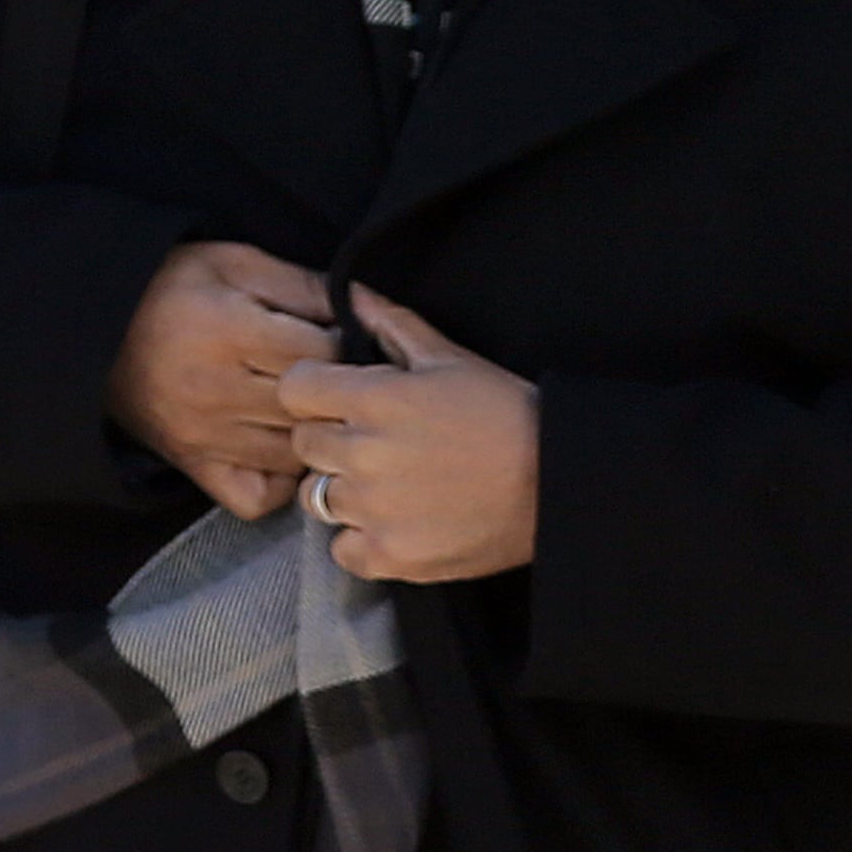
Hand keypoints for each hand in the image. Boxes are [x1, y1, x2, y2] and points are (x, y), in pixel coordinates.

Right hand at [108, 241, 336, 519]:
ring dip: (316, 435)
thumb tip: (363, 308)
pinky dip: (280, 483)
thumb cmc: (170, 288)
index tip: (342, 336)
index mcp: (229, 333)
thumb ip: (301, 285)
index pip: (321, 356)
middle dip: (337, 392)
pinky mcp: (196, 466)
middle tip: (339, 378)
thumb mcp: (234, 264)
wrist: (94, 332)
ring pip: (296, 454)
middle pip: (313, 407)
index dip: (345, 344)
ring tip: (314, 410)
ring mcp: (207, 437)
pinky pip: (256, 498)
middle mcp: (218, 391)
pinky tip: (285, 451)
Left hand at [281, 289, 539, 582]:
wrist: (556, 484)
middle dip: (332, 438)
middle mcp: (365, 454)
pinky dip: (361, 539)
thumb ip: (394, 326)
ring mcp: (374, 509)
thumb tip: (353, 295)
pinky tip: (395, 522)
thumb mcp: (452, 359)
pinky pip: (340, 549)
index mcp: (377, 398)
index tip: (336, 398)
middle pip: (305, 443)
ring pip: (318, 497)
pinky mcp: (389, 555)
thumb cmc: (508, 414)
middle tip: (376, 443)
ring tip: (389, 485)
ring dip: (344, 489)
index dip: (314, 390)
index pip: (295, 388)